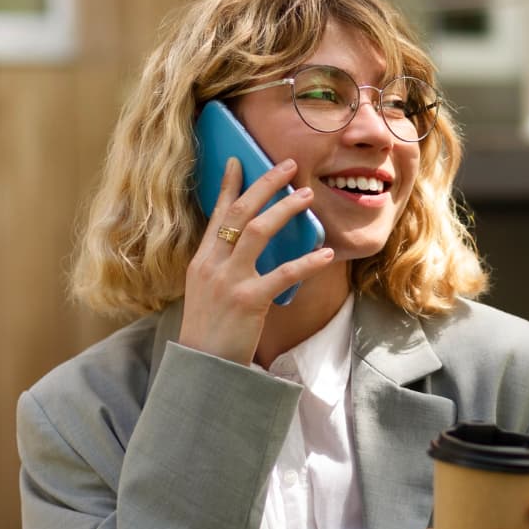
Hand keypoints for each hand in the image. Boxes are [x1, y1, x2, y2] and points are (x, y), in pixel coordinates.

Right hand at [178, 157, 335, 363]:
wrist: (203, 368)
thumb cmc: (210, 332)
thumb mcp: (206, 293)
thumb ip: (223, 268)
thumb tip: (247, 248)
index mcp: (202, 261)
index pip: (217, 214)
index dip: (229, 186)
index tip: (239, 160)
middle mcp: (212, 265)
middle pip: (239, 213)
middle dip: (264, 185)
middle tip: (288, 166)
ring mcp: (229, 281)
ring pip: (257, 231)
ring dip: (285, 209)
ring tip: (307, 196)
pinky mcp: (249, 301)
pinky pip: (283, 274)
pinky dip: (307, 262)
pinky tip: (326, 254)